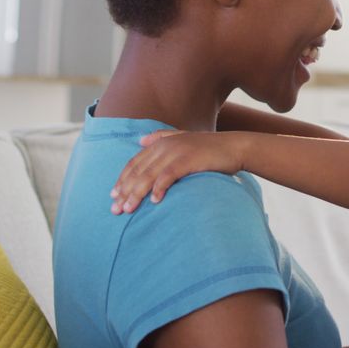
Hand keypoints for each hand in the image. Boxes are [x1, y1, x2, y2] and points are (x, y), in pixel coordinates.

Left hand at [110, 130, 245, 213]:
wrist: (234, 147)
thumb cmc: (209, 148)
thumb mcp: (183, 139)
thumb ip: (161, 137)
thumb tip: (141, 140)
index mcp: (160, 142)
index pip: (135, 162)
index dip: (122, 179)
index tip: (113, 195)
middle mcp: (165, 145)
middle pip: (138, 171)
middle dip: (125, 191)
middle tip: (115, 209)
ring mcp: (176, 152)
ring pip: (149, 175)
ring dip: (136, 193)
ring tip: (128, 209)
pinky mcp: (188, 160)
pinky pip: (168, 176)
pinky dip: (159, 188)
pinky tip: (154, 201)